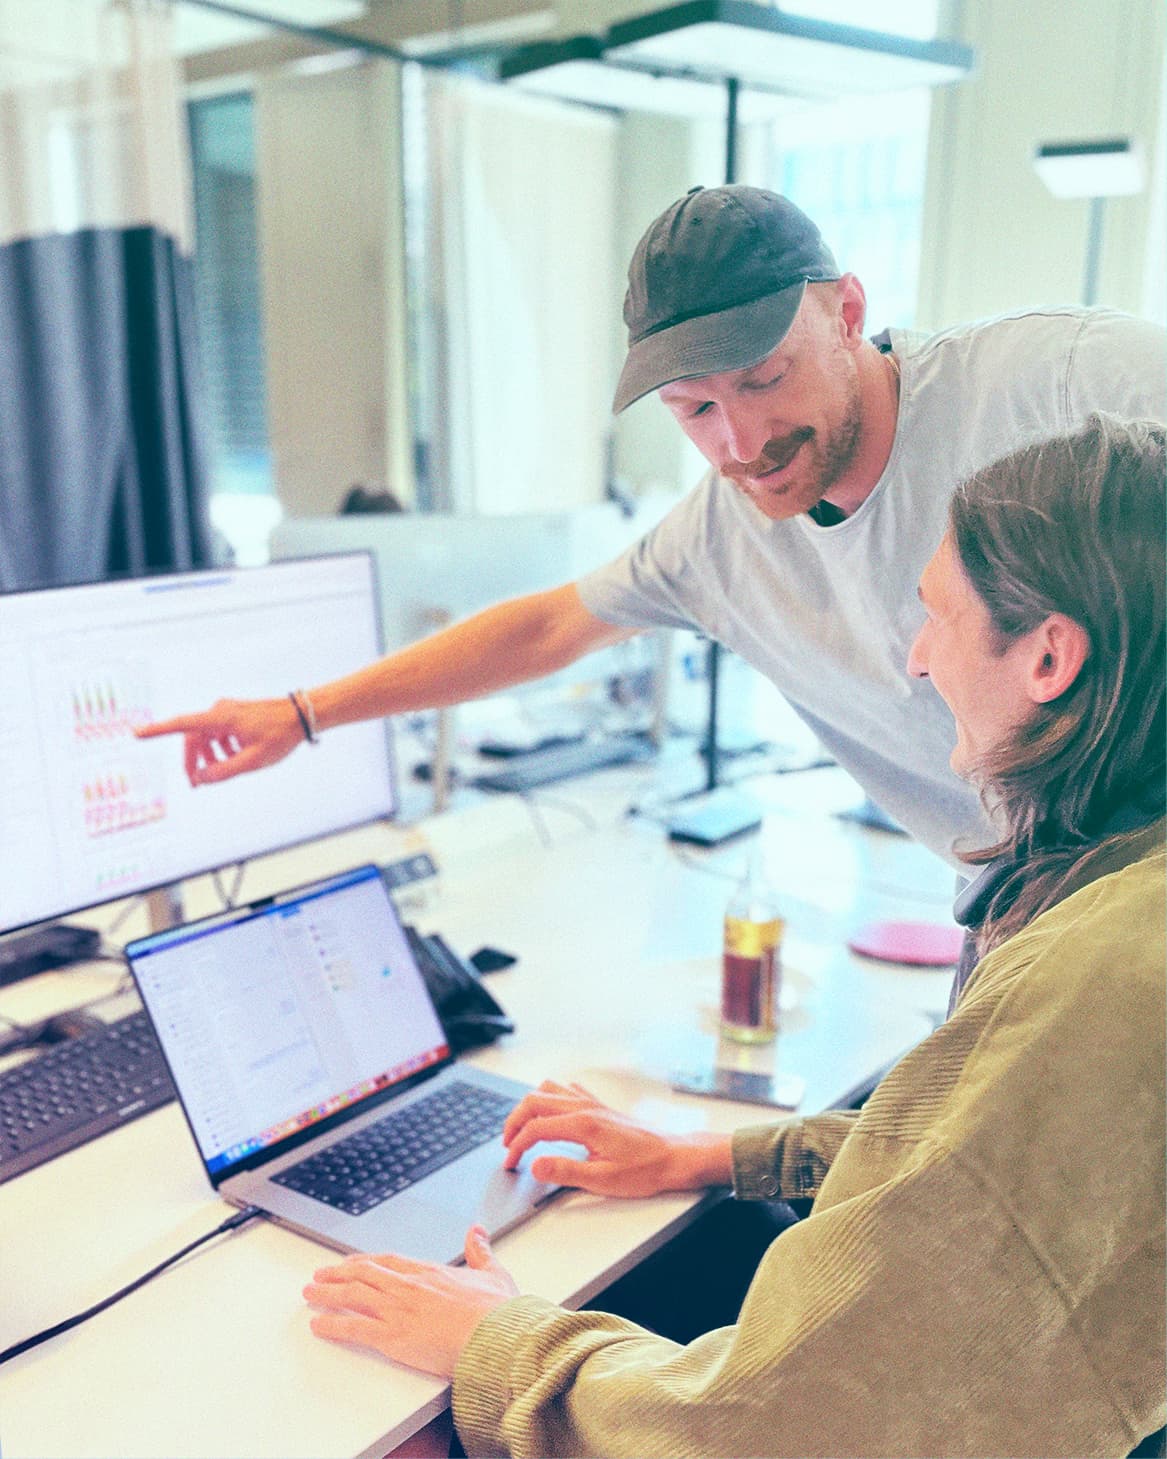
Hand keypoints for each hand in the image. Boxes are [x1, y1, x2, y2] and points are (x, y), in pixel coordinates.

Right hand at [133, 696, 304, 785]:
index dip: (158, 731)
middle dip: (193, 760)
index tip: (137, 733)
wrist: (301, 716)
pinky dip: (221, 748)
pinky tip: (235, 757)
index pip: (182, 725)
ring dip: (209, 755)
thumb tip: (200, 779)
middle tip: (196, 782)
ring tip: (224, 769)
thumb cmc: (279, 736)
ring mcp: (227, 711)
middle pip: (193, 738)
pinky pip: (218, 733)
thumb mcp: (252, 761)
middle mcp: (220, 711)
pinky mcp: (234, 714)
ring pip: (206, 737)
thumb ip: (223, 771)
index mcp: (221, 718)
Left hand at [303, 1226, 517, 1376]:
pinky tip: (318, 1325)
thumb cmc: (497, 1312)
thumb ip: (480, 1251)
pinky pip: (355, 1328)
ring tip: (309, 1294)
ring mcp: (398, 1310)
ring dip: (327, 1294)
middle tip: (318, 1276)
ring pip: (353, 1296)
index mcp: (430, 1272)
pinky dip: (333, 1325)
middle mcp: (409, 1286)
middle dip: (338, 1274)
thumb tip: (476, 1231)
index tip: (350, 1263)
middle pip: (364, 1274)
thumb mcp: (493, 1273)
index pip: (387, 1262)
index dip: (365, 1262)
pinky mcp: (394, 1337)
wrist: (496, 1336)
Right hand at [502, 1080, 731, 1197]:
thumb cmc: (645, 1169)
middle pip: (535, 1101)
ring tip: (522, 1128)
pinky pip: (568, 1090)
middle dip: (514, 1121)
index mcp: (583, 1124)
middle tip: (508, 1145)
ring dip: (530, 1106)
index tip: (510, 1163)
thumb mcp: (603, 1180)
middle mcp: (585, 1107)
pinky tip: (552, 1113)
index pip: (535, 1128)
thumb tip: (535, 1166)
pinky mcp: (600, 1107)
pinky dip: (550, 1098)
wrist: (674, 1156)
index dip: (517, 1145)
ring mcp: (593, 1103)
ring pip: (549, 1089)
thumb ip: (565, 1172)